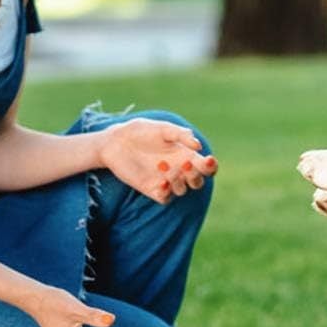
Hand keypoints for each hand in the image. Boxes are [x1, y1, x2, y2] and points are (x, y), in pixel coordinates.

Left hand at [99, 118, 217, 203]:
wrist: (115, 142)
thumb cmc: (140, 131)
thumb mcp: (161, 128)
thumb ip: (180, 134)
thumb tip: (198, 146)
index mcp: (184, 154)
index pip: (205, 166)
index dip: (211, 166)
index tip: (208, 160)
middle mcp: (178, 170)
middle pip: (198, 182)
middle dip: (196, 176)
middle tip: (185, 165)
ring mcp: (165, 181)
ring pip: (182, 190)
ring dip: (178, 181)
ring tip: (164, 166)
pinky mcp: (152, 189)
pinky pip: (165, 198)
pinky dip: (166, 192)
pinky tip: (161, 182)